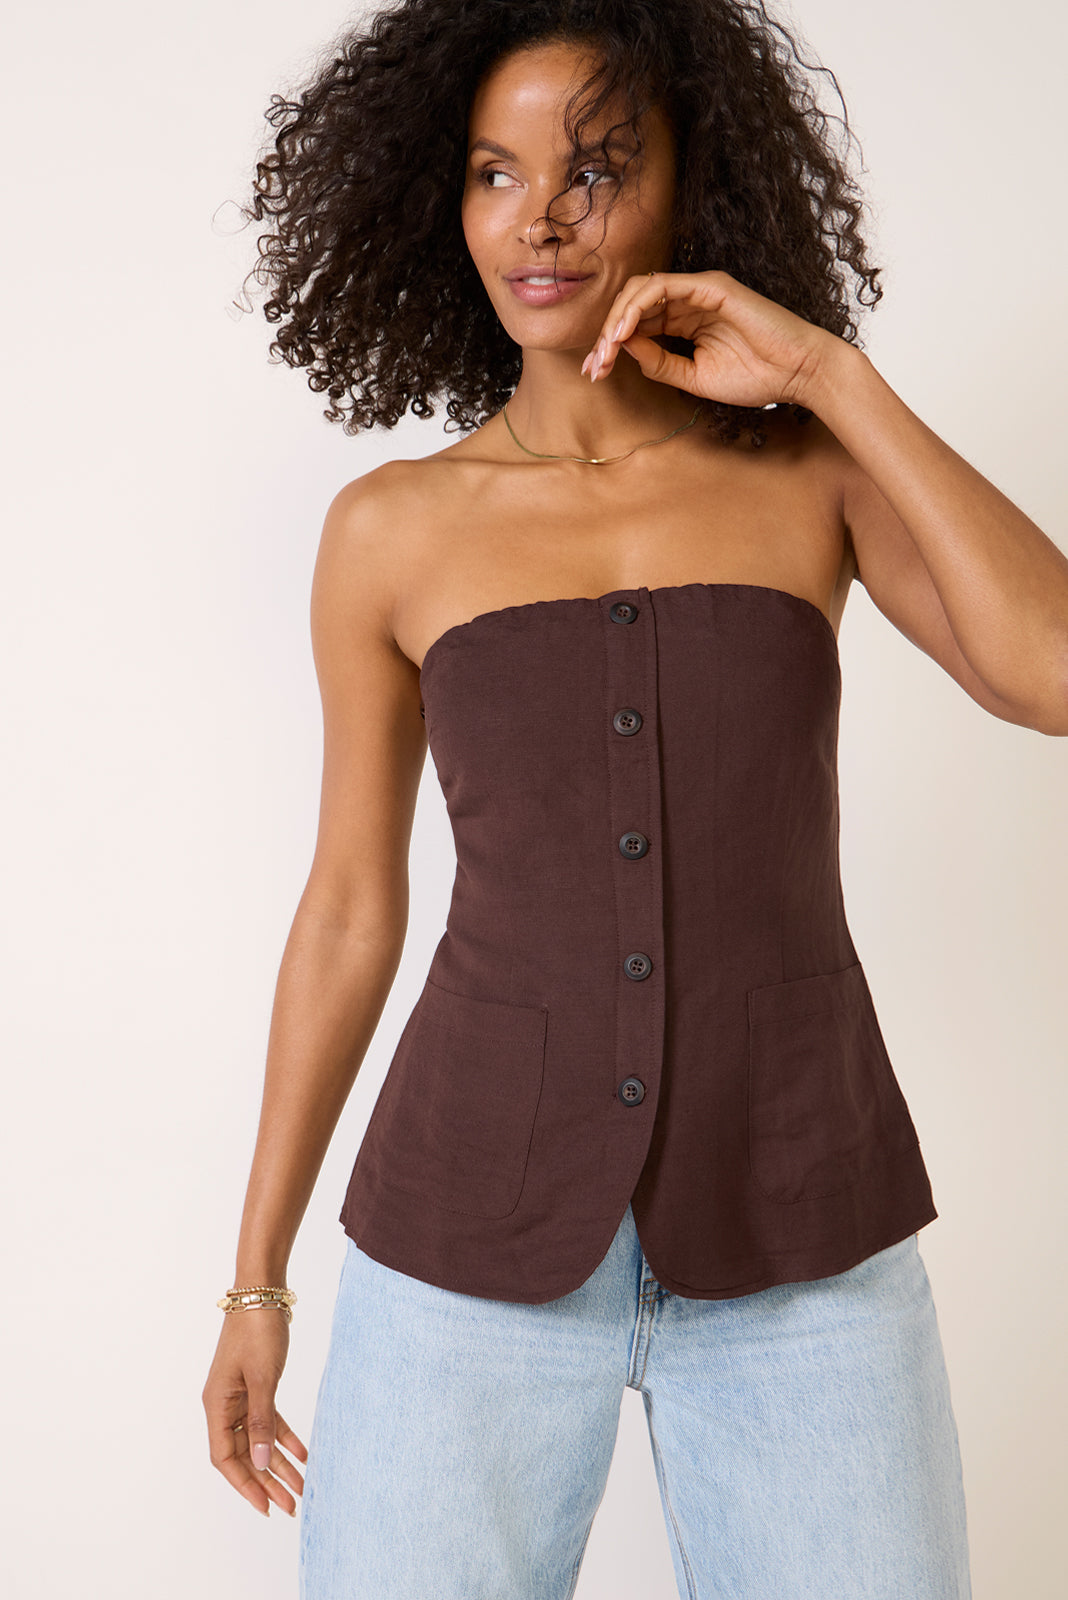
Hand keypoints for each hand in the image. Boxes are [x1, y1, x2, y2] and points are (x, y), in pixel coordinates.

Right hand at [202, 1309, 307, 1517]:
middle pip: (243, 1454)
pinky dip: (285, 1437)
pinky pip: (270, 1420)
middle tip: (291, 1506)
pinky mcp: (257, 1385)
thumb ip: (261, 1422)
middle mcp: (224, 1404)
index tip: (266, 1506)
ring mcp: (240, 1396)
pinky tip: (304, 1454)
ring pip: (258, 1440)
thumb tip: (260, 1462)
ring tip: (301, 1488)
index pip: (225, 1458)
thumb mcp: (263, 1378)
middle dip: (267, 1482)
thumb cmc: (257, 1330)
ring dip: (279, 1464)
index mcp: (217, 1404)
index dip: (244, 1485)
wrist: (263, 1292)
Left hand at [580, 268, 840, 412]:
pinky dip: (638, 307)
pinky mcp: (711, 286)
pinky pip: (662, 287)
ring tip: (605, 351)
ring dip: (616, 322)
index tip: (593, 375)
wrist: (798, 373)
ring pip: (640, 293)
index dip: (610, 347)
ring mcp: (699, 290)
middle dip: (606, 335)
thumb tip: (621, 348)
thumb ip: (659, 363)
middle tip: (593, 367)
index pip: (636, 325)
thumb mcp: (694, 378)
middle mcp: (688, 301)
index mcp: (684, 322)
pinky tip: (624, 332)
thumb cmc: (756, 377)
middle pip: (631, 306)